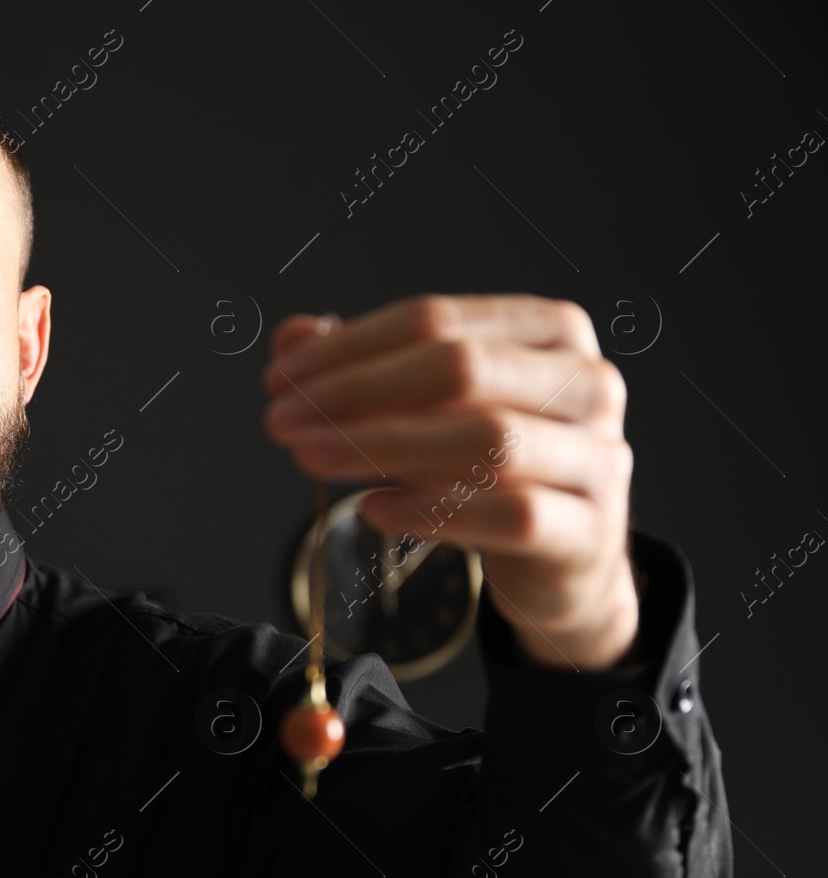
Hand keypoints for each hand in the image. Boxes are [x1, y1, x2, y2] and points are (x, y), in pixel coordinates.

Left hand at [261, 295, 640, 671]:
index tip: (279, 379)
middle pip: (461, 368)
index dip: (348, 347)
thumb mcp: (429, 410)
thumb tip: (293, 336)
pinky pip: (509, 514)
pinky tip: (372, 509)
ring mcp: (598, 456)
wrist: (565, 559)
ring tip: (310, 458)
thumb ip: (364, 366)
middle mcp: (586, 382)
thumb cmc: (492, 470)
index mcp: (549, 330)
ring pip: (486, 439)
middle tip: (281, 421)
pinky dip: (433, 511)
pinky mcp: (590, 530)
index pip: (436, 319)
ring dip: (382, 447)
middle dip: (356, 392)